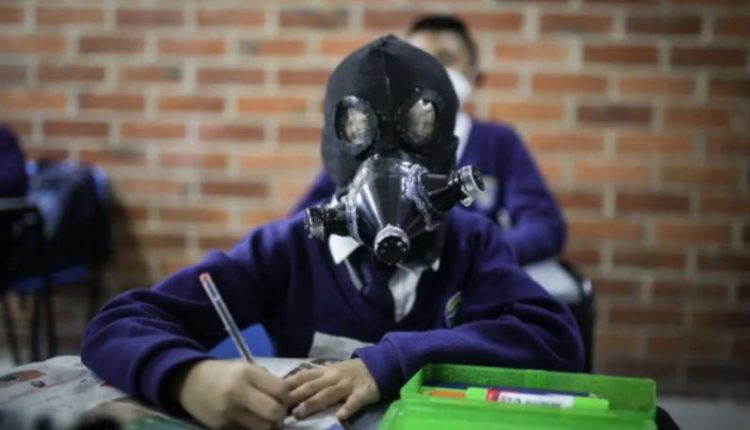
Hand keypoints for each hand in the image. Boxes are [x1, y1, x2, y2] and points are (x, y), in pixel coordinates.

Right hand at [175, 360, 289, 429]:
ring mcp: (228, 412)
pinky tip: (249, 421)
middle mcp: (237, 393)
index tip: (282, 398)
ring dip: (268, 425)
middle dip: (280, 414)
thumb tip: (288, 398)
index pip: (281, 390)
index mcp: (246, 373)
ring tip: (263, 417)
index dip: (286, 397)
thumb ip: (267, 381)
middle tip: (276, 411)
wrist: (191, 383)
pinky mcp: (221, 427)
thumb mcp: (246, 368)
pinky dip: (252, 429)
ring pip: (263, 428)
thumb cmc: (224, 374)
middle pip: (274, 412)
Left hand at [286, 359, 379, 420]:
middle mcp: (333, 377)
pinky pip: (354, 401)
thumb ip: (314, 380)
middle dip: (295, 396)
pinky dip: (347, 409)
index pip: (302, 377)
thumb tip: (290, 388)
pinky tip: (340, 417)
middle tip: (280, 407)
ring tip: (300, 413)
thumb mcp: (331, 372)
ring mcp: (347, 385)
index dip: (288, 385)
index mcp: (324, 372)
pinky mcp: (362, 393)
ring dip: (313, 403)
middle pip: (311, 386)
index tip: (272, 393)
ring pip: (328, 394)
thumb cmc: (351, 372)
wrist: (379, 364)